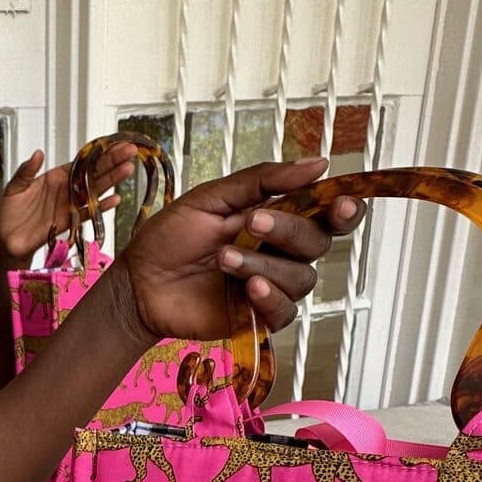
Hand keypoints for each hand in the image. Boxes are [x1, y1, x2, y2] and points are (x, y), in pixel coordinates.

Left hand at [0, 144, 138, 265]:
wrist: (8, 240)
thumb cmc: (10, 212)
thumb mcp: (15, 187)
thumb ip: (26, 171)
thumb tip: (38, 154)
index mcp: (56, 176)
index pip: (81, 161)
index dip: (97, 152)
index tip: (114, 142)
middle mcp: (67, 189)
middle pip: (94, 173)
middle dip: (112, 161)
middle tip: (131, 150)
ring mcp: (70, 205)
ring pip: (95, 190)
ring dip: (112, 180)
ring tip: (128, 169)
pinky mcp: (70, 222)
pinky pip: (88, 213)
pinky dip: (101, 207)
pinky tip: (115, 199)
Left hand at [114, 157, 363, 344]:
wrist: (138, 282)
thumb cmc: (170, 237)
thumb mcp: (211, 198)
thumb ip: (263, 181)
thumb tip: (318, 164)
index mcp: (275, 218)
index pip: (325, 213)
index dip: (343, 209)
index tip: (342, 202)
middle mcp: (280, 252)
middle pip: (317, 242)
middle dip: (290, 231)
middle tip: (250, 223)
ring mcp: (272, 285)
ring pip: (301, 277)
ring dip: (265, 265)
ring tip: (224, 259)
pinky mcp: (258, 317)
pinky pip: (285, 311)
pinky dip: (271, 297)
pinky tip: (248, 287)